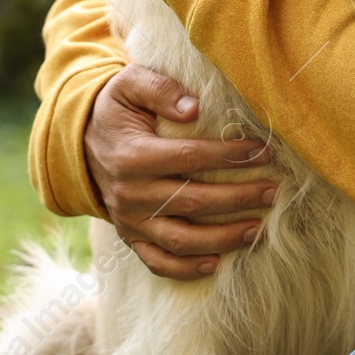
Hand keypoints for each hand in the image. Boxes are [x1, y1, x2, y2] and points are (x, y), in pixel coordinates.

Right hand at [84, 63, 275, 279]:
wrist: (81, 142)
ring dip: (223, 239)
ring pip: (180, 240)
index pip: (190, 159)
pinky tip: (217, 263)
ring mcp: (129, 221)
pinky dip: (187, 269)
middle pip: (193, 202)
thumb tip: (194, 107)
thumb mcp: (130, 85)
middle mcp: (129, 194)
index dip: (229, 156)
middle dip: (238, 198)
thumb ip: (160, 89)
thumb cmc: (118, 110)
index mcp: (131, 156)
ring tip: (259, 229)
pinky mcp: (130, 237)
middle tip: (273, 191)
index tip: (262, 152)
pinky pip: (158, 262)